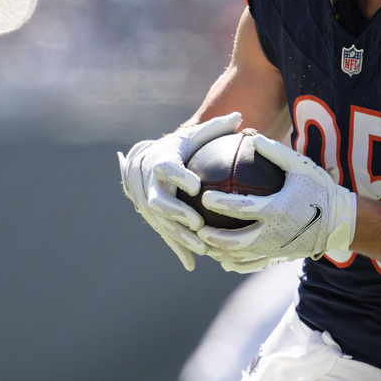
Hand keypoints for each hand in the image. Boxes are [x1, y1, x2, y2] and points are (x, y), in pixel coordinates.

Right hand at [117, 112, 242, 269]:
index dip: (179, 178)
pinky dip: (177, 250)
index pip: (167, 170)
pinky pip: (165, 236)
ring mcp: (149, 206)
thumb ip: (213, 129)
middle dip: (177, 214)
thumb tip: (240, 116)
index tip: (196, 186)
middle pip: (159, 202)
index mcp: (160, 164)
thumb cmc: (174, 149)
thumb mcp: (190, 138)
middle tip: (198, 222)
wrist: (140, 165)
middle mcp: (150, 186)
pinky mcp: (153, 220)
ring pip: (162, 224)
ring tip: (202, 247)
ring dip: (180, 237)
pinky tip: (192, 265)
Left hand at [196, 133, 356, 263]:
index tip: (203, 197)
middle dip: (210, 236)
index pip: (239, 209)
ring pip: (238, 258)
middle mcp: (273, 234)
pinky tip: (223, 258)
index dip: (218, 203)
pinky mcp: (277, 258)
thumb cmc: (319, 190)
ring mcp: (274, 250)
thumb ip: (275, 151)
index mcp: (276, 210)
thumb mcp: (300, 167)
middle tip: (197, 226)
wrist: (340, 222)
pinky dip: (234, 263)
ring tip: (204, 242)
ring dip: (218, 252)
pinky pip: (250, 265)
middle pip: (233, 241)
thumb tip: (251, 136)